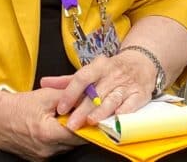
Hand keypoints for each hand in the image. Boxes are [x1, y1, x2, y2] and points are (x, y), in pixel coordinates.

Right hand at [0, 87, 84, 161]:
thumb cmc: (19, 106)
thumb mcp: (46, 95)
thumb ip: (69, 96)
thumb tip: (87, 94)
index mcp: (49, 134)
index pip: (80, 132)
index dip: (89, 122)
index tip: (96, 113)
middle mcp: (47, 150)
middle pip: (76, 140)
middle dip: (83, 126)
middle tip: (88, 113)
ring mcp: (43, 156)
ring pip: (69, 145)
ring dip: (73, 132)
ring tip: (71, 117)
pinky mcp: (40, 158)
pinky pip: (59, 148)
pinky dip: (62, 137)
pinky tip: (59, 125)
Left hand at [41, 51, 156, 130]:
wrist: (142, 62)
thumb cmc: (111, 69)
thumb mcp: (90, 70)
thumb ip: (67, 80)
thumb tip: (44, 83)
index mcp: (99, 66)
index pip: (82, 78)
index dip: (71, 93)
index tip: (61, 108)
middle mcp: (112, 74)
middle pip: (96, 92)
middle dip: (83, 109)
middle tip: (71, 124)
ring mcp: (126, 84)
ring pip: (112, 98)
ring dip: (101, 111)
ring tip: (91, 122)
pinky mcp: (139, 93)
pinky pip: (131, 104)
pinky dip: (124, 111)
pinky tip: (116, 119)